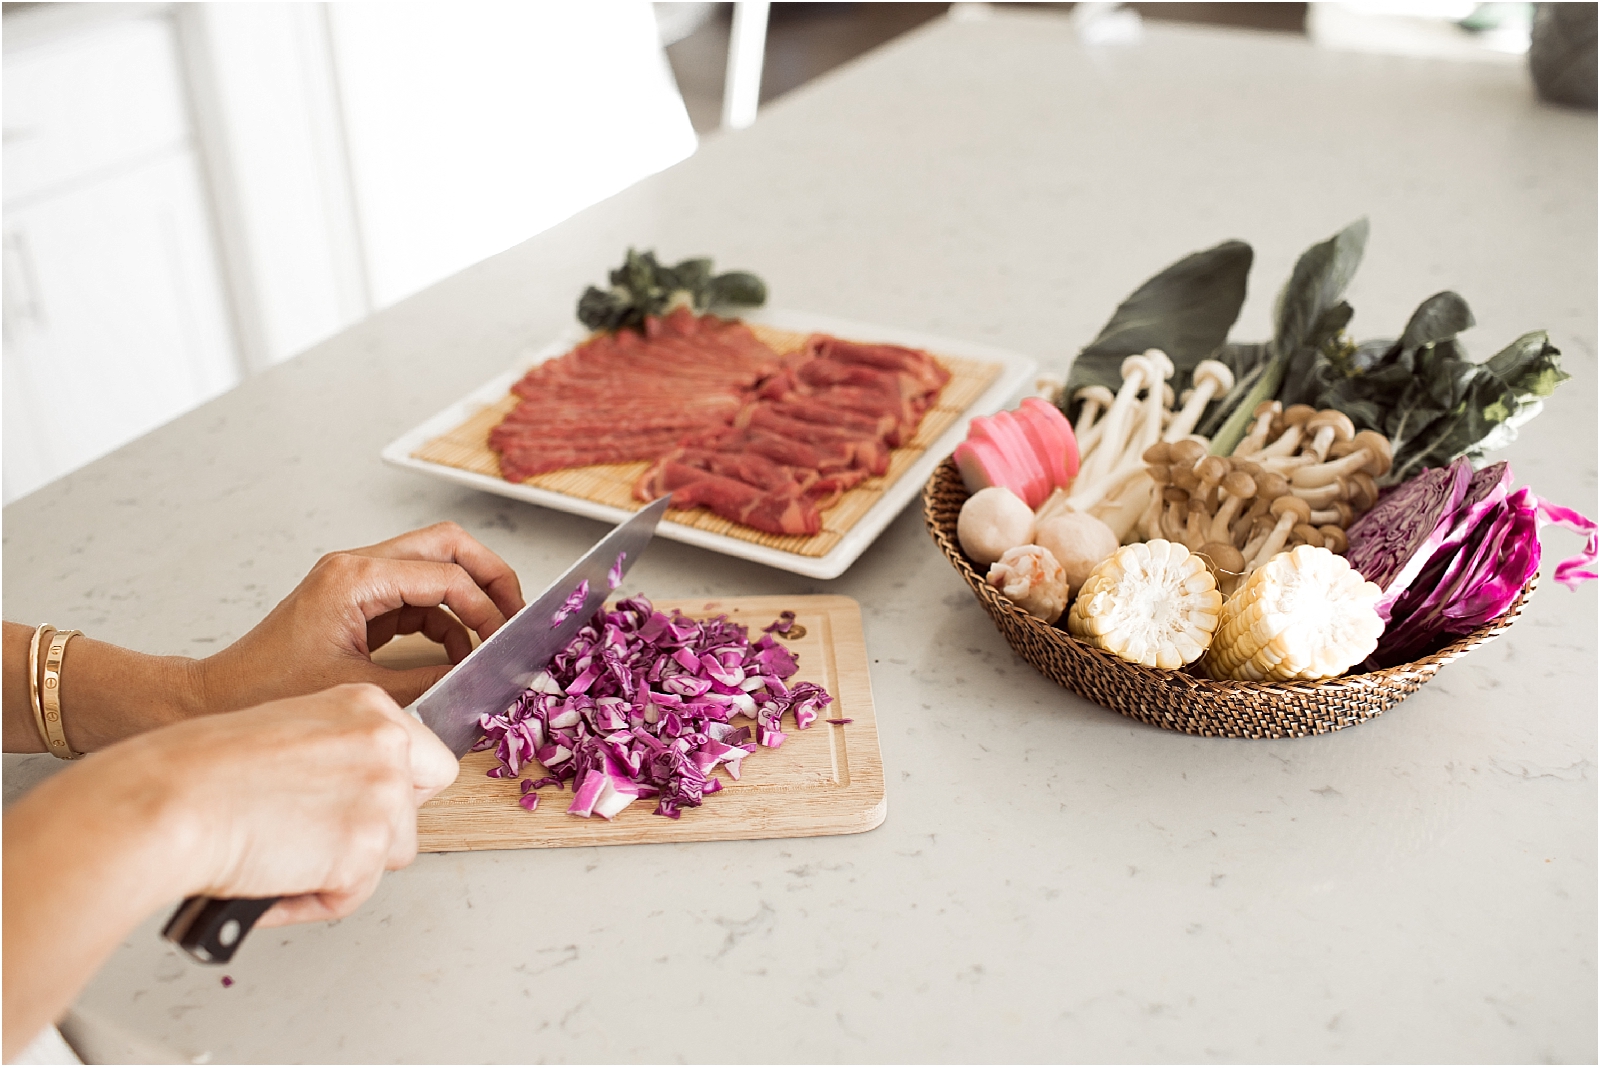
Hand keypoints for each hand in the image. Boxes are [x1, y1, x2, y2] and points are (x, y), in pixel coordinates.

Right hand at [132, 684, 458, 923]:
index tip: (358, 804)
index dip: (395, 789)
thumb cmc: (202, 769)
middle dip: (382, 829)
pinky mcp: (366, 848)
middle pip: (418, 805)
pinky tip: (274, 882)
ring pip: (391, 854)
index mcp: (366, 705)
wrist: (172, 801)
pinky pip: (352, 894)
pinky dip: (313, 900)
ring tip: (284, 860)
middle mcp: (387, 743)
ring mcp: (383, 795)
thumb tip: (348, 793)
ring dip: (344, 868)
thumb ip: (335, 752)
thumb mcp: (287, 728)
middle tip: (323, 838)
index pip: (425, 757)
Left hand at [196, 523, 524, 711]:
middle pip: (448, 544)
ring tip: (490, 637)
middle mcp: (358, 566)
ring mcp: (358, 580)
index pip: (444, 575)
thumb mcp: (359, 690)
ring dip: (469, 598)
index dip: (485, 606)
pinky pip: (417, 597)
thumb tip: (477, 680)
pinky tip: (456, 652)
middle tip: (515, 613)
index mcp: (356, 578)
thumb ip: (427, 681)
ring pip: (436, 565)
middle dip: (490, 576)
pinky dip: (444, 619)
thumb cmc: (269, 691)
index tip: (505, 640)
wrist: (214, 698)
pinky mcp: (358, 601)